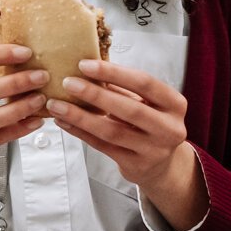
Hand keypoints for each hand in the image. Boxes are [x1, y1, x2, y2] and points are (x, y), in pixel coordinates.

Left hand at [46, 59, 207, 228]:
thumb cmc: (149, 123)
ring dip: (80, 116)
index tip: (84, 64)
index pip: (145, 83)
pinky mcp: (136, 166)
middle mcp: (170, 128)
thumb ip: (123, 88)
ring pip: (112, 131)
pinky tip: (63, 121)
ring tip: (56, 105)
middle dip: (95, 94)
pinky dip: (80, 132)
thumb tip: (85, 68)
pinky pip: (102, 147)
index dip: (114, 72)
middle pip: (129, 109)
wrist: (162, 164)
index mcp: (175, 104)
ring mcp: (154, 150)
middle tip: (68, 83)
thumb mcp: (147, 102)